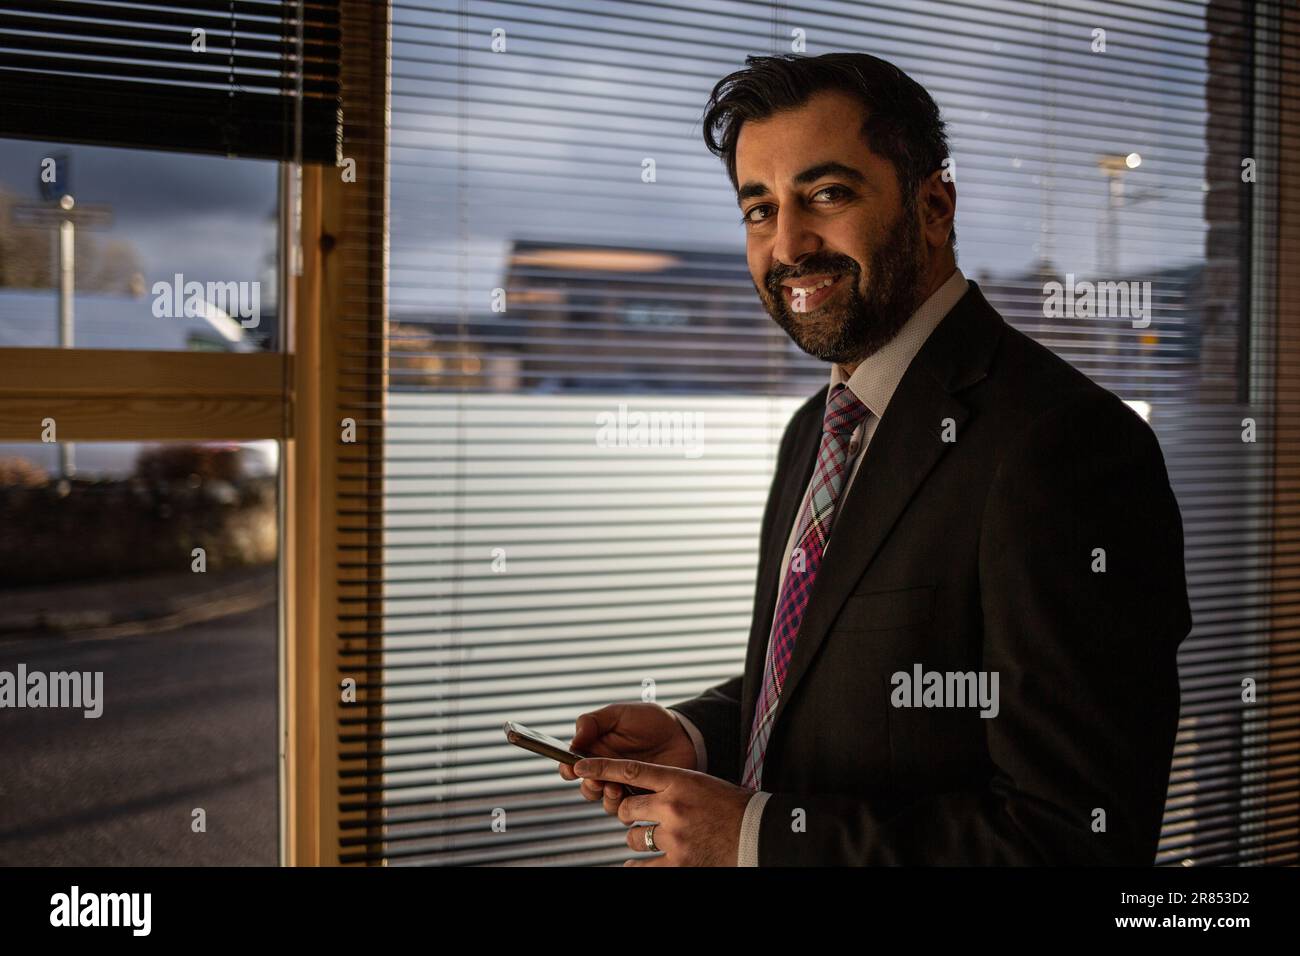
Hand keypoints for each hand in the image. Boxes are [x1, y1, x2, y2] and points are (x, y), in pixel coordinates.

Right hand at [559, 703, 696, 814]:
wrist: (684, 735)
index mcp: (597, 752)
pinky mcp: (643, 799)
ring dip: (606, 798)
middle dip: (588, 786)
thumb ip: (593, 722)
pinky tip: (633, 796)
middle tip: (597, 780)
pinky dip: (627, 809)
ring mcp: (625, 787)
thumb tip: (574, 740)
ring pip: (606, 803)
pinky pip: (629, 813)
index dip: (567, 769)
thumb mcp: (619, 714)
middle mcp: (608, 772)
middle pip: (587, 788)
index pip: (573, 765)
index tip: (571, 768)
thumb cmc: (650, 721)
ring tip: (616, 787)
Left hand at [573, 757, 752, 865]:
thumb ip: (673, 785)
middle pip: (627, 808)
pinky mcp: (678, 862)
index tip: (579, 767)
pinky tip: (635, 864)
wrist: (760, 834)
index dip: (601, 767)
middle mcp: (672, 806)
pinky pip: (642, 866)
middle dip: (628, 813)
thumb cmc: (735, 807)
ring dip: (636, 839)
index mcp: (680, 780)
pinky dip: (636, 865)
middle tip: (639, 816)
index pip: (630, 771)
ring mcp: (674, 836)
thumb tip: (645, 790)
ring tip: (653, 838)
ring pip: (632, 837)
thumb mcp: (703, 784)